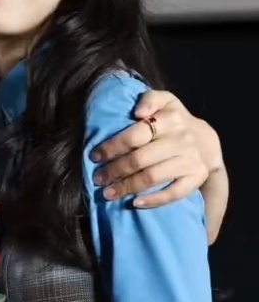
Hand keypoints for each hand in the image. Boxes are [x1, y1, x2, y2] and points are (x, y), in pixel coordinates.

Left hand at [90, 89, 223, 207]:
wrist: (205, 141)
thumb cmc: (173, 121)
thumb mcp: (165, 101)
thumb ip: (150, 99)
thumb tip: (138, 111)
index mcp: (170, 119)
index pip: (136, 135)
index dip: (113, 147)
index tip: (95, 156)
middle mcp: (182, 140)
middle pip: (141, 159)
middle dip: (115, 170)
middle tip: (97, 178)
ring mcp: (190, 160)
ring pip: (153, 177)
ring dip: (127, 187)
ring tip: (107, 193)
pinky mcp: (196, 177)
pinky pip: (173, 193)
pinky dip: (153, 200)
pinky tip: (135, 203)